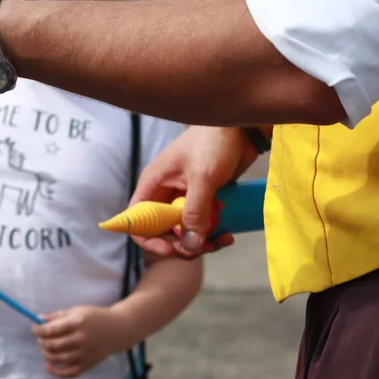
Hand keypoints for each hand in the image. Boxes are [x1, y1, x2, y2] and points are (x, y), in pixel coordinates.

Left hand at [32, 306, 126, 378]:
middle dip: (42, 342)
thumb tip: (39, 320)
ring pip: (59, 359)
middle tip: (40, 338)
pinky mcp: (88, 364)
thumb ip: (57, 316)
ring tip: (44, 348)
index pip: (52, 330)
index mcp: (78, 323)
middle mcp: (81, 339)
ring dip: (46, 354)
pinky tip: (48, 366)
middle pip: (54, 345)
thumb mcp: (77, 311)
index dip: (39, 330)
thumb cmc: (96, 317)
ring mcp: (85, 354)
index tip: (34, 328)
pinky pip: (70, 373)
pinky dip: (57, 372)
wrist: (118, 330)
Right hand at [132, 125, 257, 257]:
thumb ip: (195, 212)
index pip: (137, 221)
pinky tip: (228, 231)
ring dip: (201, 241)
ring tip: (223, 238)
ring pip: (184, 231)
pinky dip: (213, 234)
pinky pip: (201, 225)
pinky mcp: (202, 200)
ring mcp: (184, 198)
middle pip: (162, 232)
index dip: (149, 240)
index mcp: (153, 185)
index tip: (173, 249)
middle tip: (205, 246)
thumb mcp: (202, 178)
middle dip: (182, 244)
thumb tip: (189, 245)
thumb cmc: (213, 143)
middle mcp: (164, 193)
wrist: (241, 129)